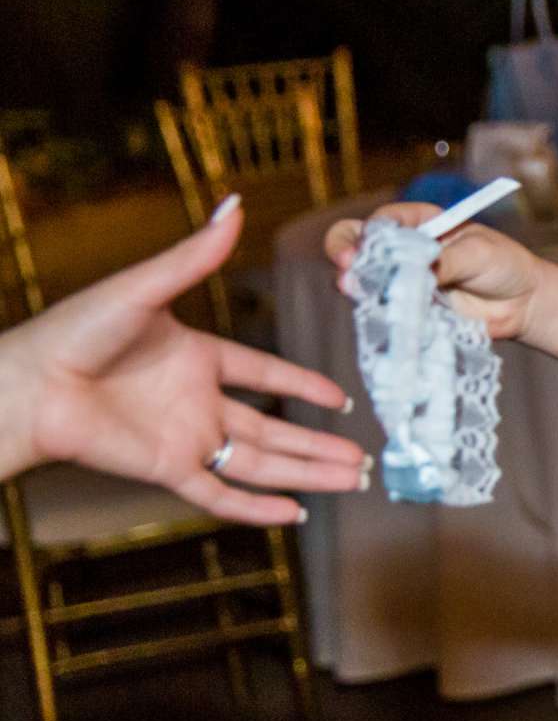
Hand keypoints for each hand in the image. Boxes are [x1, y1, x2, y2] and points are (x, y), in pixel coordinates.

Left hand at [0, 200, 364, 522]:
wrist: (28, 383)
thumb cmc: (74, 330)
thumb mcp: (145, 288)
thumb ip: (196, 255)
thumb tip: (233, 205)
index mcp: (198, 359)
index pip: (265, 375)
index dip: (303, 386)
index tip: (340, 400)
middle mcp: (197, 403)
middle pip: (274, 430)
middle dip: (319, 445)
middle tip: (362, 458)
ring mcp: (185, 438)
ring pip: (260, 463)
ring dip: (306, 473)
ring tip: (351, 481)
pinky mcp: (166, 468)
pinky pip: (220, 493)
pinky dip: (256, 508)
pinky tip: (293, 514)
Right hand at [326, 203, 545, 342]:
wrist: (523, 303)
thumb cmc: (503, 264)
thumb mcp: (478, 254)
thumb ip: (446, 261)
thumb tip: (417, 270)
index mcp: (419, 224)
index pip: (381, 223)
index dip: (365, 234)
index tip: (361, 250)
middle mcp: (403, 251)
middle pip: (358, 247)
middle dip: (344, 256)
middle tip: (347, 272)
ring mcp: (403, 282)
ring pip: (367, 283)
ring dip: (358, 288)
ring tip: (354, 292)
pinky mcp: (410, 311)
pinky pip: (388, 312)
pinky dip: (382, 314)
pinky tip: (383, 317)